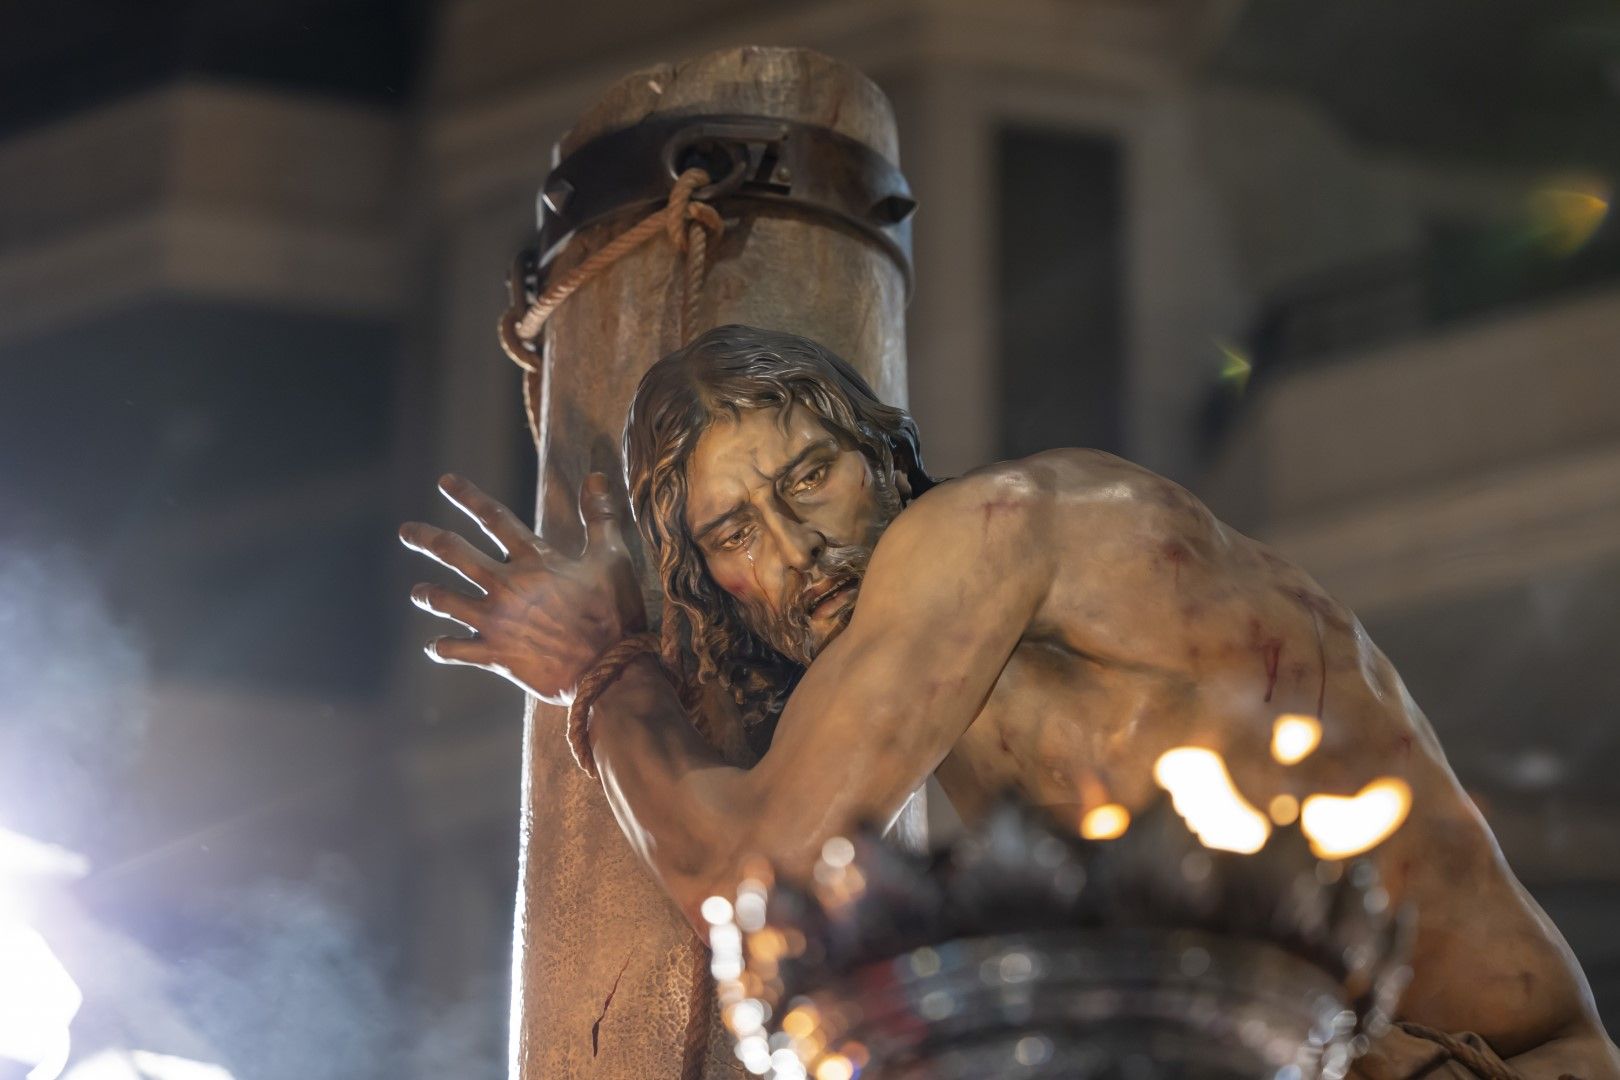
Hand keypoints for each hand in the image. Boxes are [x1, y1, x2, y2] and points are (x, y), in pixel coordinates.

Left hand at [399, 472, 645, 703]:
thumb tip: (596, 476)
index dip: (468, 496)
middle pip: (455, 554)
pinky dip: (441, 647)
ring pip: (445, 600)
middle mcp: (506, 586)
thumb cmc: (614, 612)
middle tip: (406, 532)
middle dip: (426, 539)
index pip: (494, 518)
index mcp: (533, 560)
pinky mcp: (495, 655)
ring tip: (418, 592)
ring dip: (428, 594)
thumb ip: (600, 516)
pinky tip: (433, 646)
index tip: (445, 481)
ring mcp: (496, 622)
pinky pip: (455, 650)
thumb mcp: (612, 558)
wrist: (608, 670)